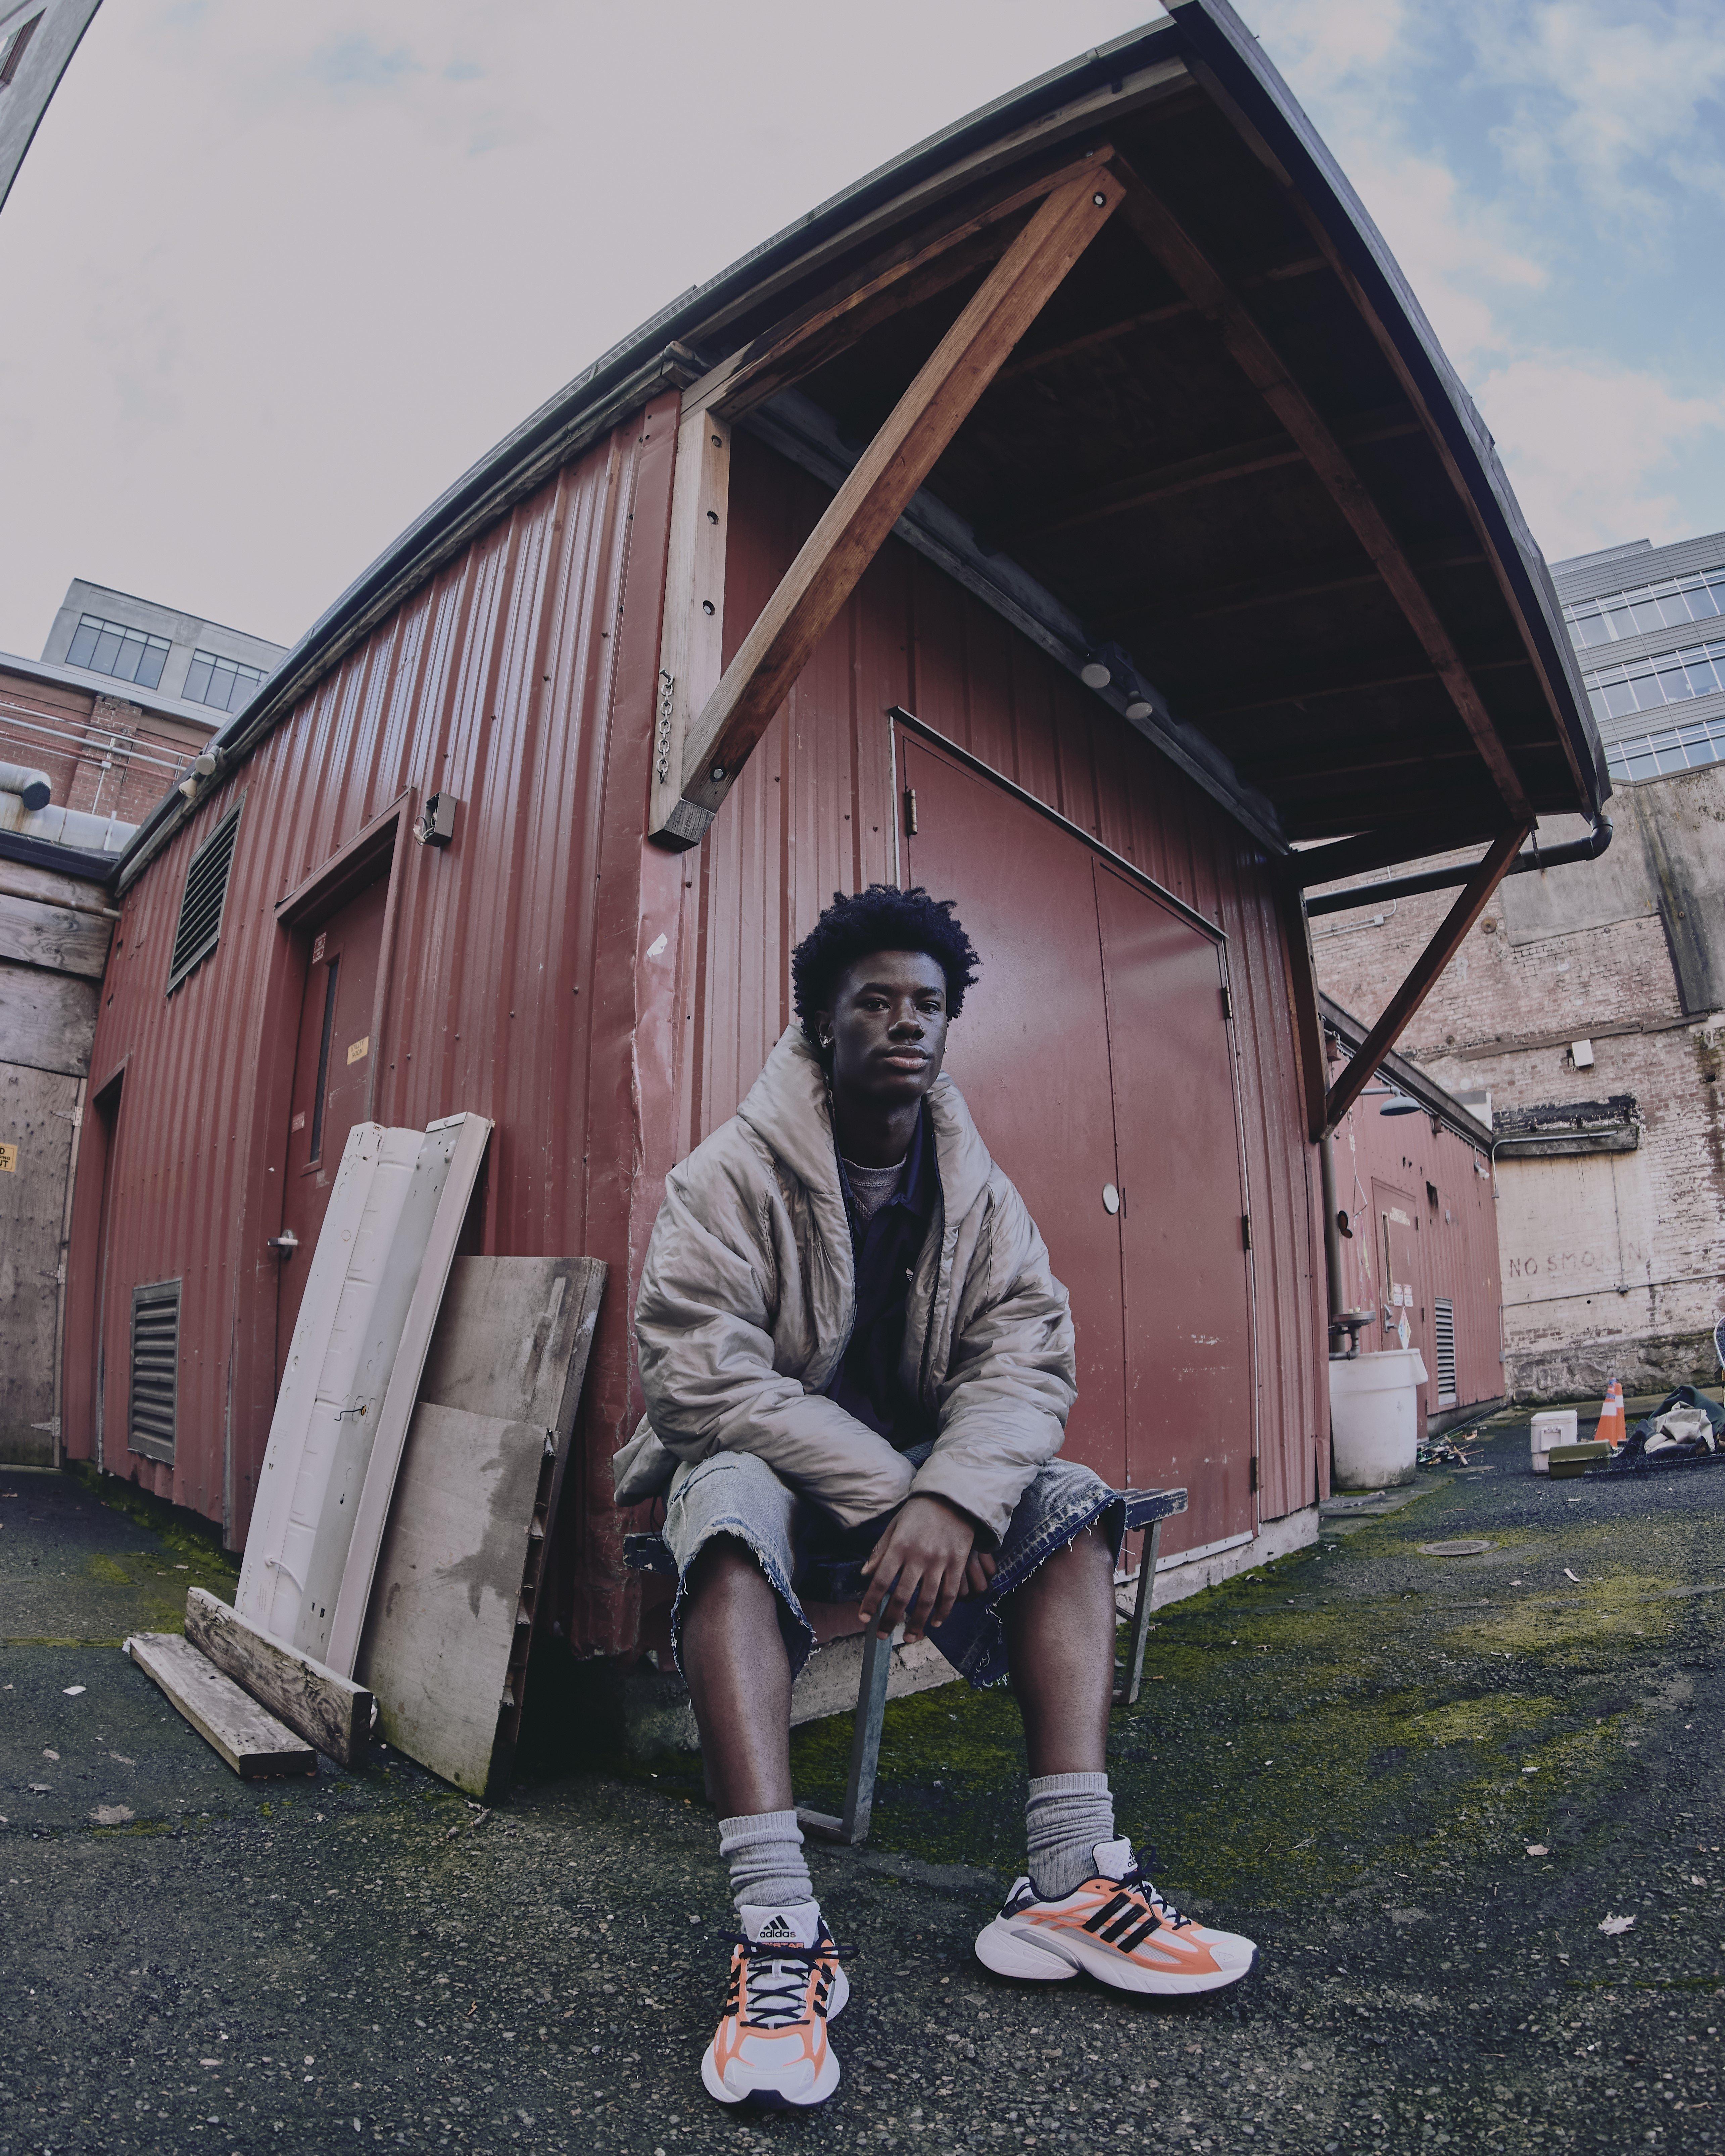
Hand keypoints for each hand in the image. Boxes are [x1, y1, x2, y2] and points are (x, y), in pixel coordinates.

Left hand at [859, 1495, 986, 1642]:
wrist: (953, 1497)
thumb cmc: (919, 1512)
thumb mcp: (894, 1526)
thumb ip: (880, 1551)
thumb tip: (864, 1574)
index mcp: (899, 1546)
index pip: (880, 1581)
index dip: (870, 1603)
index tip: (863, 1619)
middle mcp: (919, 1556)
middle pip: (902, 1597)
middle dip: (890, 1620)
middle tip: (882, 1635)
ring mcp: (940, 1561)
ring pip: (927, 1601)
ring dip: (917, 1624)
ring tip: (909, 1638)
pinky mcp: (958, 1563)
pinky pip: (950, 1594)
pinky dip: (943, 1612)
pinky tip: (935, 1623)